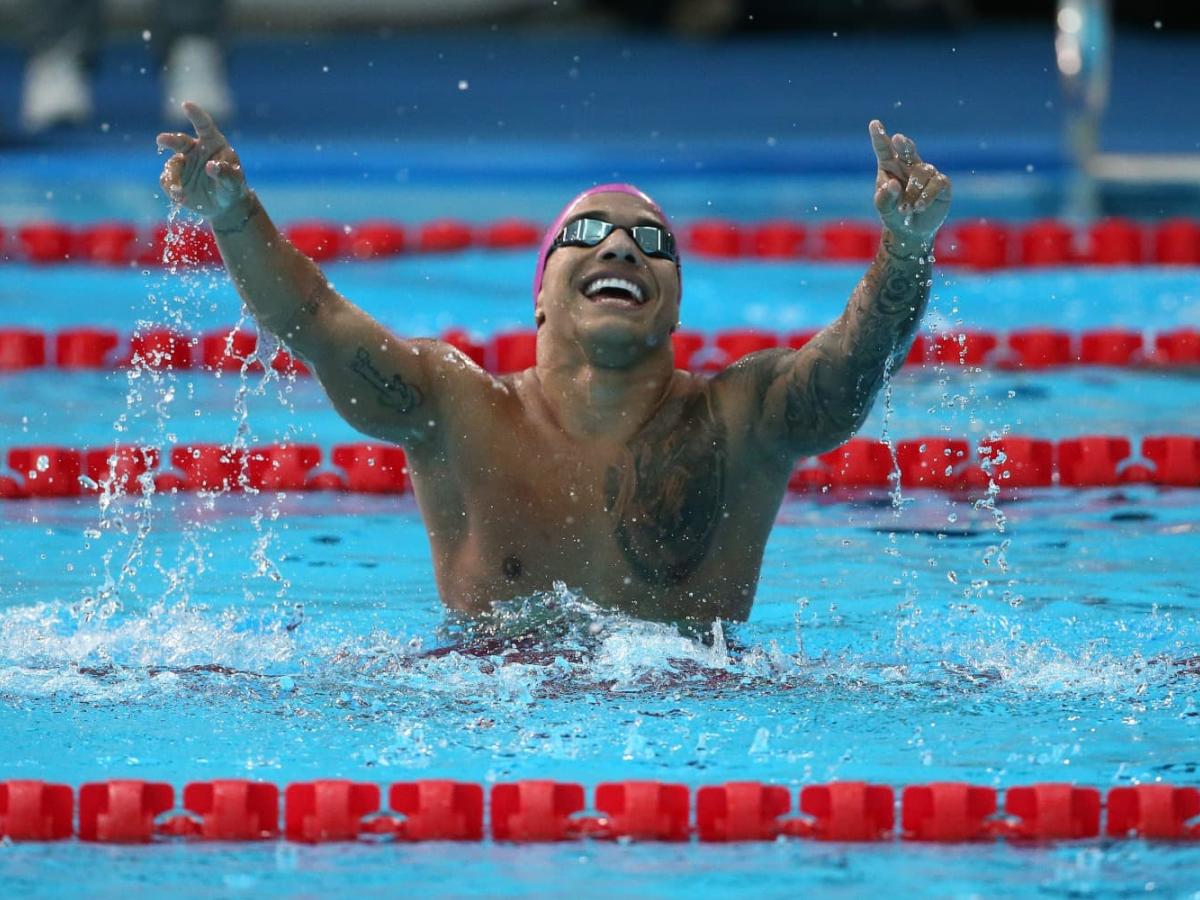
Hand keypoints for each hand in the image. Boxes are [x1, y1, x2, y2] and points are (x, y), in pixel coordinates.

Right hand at [156, 102, 250, 225]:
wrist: (224, 205)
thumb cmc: (232, 188)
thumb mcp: (235, 183)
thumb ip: (226, 174)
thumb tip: (211, 166)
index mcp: (212, 143)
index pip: (204, 125)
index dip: (195, 114)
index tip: (186, 105)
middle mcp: (194, 149)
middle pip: (180, 141)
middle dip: (170, 140)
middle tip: (161, 140)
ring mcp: (182, 163)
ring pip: (171, 165)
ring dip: (173, 177)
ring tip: (178, 191)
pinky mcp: (174, 178)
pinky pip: (167, 180)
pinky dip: (171, 189)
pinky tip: (180, 197)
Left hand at [869, 119, 950, 248]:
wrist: (911, 231)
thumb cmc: (894, 213)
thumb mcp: (884, 208)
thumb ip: (884, 198)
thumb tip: (894, 185)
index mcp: (889, 166)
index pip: (884, 149)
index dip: (880, 136)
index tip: (874, 124)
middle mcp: (908, 165)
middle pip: (907, 150)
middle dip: (904, 144)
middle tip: (898, 139)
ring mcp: (926, 172)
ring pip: (921, 174)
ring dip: (912, 193)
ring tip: (905, 209)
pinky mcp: (941, 183)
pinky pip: (936, 184)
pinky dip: (926, 196)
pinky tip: (919, 207)